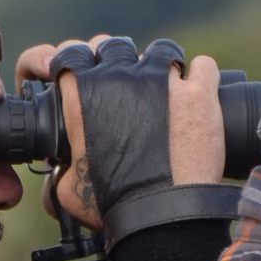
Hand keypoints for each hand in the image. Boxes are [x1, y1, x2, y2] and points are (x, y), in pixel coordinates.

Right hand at [13, 37, 223, 224]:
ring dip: (157, 66)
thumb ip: (60, 173)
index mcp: (81, 93)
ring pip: (157, 50)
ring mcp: (162, 79)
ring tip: (163, 90)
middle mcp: (119, 76)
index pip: (66, 53)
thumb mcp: (68, 190)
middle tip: (122, 85)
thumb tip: (58, 178)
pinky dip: (200, 76)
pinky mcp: (199, 93)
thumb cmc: (112, 205)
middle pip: (112, 45)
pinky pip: (202, 65)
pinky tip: (198, 91)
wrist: (161, 215)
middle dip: (114, 61)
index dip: (71, 60)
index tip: (80, 72)